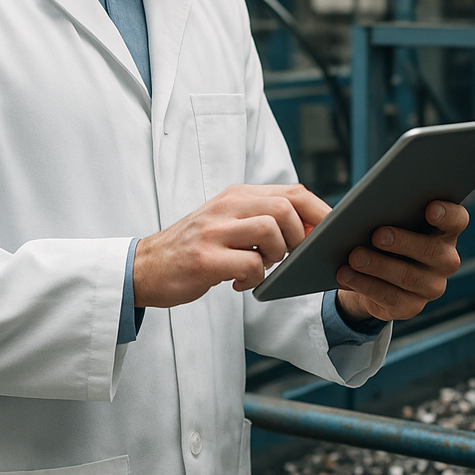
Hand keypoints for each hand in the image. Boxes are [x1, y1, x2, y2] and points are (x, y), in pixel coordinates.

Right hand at [133, 184, 329, 307]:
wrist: (145, 267)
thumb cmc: (197, 248)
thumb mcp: (229, 221)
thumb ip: (264, 218)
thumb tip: (312, 228)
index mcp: (238, 195)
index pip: (293, 192)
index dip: (318, 212)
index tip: (329, 232)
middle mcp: (227, 206)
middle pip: (286, 207)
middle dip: (299, 236)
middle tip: (289, 256)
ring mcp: (214, 231)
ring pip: (271, 230)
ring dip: (277, 256)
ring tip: (261, 267)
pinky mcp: (204, 258)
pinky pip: (250, 264)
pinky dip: (255, 279)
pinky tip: (240, 283)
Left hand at [334, 200, 468, 323]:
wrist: (377, 271)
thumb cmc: (387, 231)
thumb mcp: (392, 218)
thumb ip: (391, 209)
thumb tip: (368, 207)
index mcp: (446, 230)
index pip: (457, 220)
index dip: (447, 214)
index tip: (430, 208)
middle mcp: (446, 259)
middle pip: (430, 250)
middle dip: (402, 242)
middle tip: (377, 235)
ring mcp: (432, 286)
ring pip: (408, 277)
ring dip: (378, 266)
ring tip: (354, 256)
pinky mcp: (412, 306)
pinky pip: (390, 298)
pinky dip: (366, 285)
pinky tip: (347, 275)